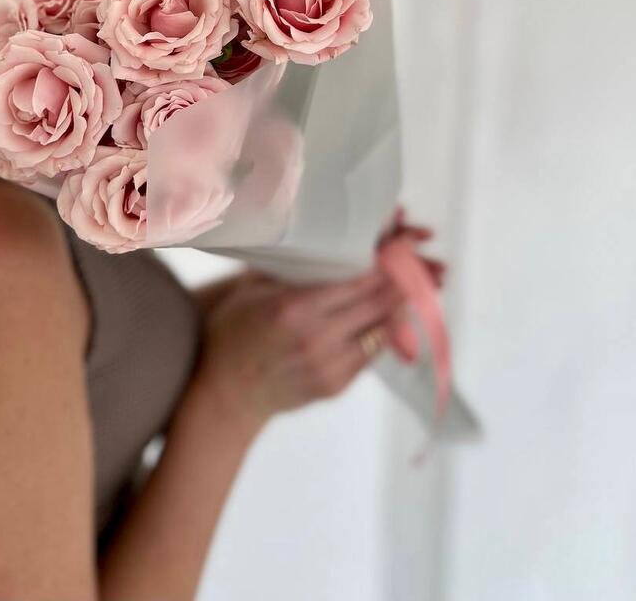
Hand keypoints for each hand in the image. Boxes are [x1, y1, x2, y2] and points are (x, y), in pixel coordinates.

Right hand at [190, 269, 403, 438]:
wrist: (224, 391)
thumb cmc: (232, 332)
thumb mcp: (251, 290)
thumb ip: (289, 269)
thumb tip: (324, 243)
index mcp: (293, 308)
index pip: (356, 282)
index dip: (383, 264)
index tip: (398, 248)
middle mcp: (316, 338)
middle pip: (376, 305)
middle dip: (398, 282)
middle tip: (411, 263)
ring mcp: (328, 366)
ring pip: (381, 332)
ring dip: (396, 308)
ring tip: (405, 287)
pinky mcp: (336, 386)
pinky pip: (371, 354)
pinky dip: (383, 333)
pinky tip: (387, 317)